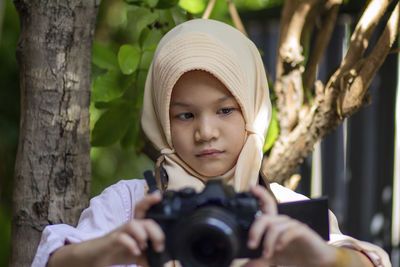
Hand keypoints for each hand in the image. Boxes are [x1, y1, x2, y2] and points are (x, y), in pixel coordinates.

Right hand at [47, 192, 163, 266]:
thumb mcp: (137, 255)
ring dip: (142, 236)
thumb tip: (161, 262)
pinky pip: (121, 238)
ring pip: (133, 224)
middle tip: (159, 246)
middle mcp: (130, 226)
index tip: (159, 196)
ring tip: (145, 248)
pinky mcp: (111, 240)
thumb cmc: (119, 251)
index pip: (145, 211)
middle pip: (145, 221)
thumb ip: (148, 256)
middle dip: (156, 232)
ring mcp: (120, 232)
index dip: (150, 200)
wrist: (97, 256)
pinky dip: (131, 244)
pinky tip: (135, 251)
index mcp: (138, 227)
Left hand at [245, 186, 335, 266]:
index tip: (251, 187)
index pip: (266, 205)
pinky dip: (282, 239)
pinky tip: (278, 248)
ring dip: (268, 241)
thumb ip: (259, 260)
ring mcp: (292, 225)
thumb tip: (245, 265)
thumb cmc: (294, 255)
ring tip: (267, 255)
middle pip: (265, 217)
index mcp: (274, 224)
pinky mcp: (302, 231)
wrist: (315, 262)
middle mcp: (282, 221)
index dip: (260, 194)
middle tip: (251, 245)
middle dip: (255, 230)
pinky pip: (290, 230)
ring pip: (275, 226)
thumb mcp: (272, 259)